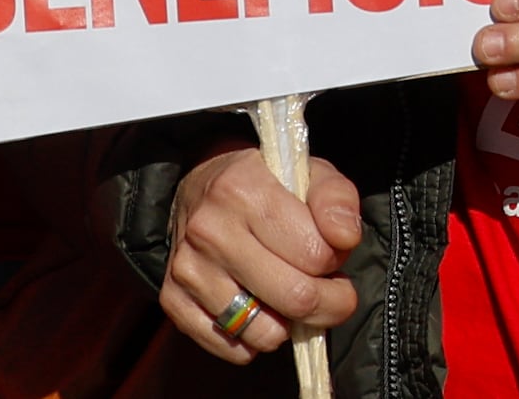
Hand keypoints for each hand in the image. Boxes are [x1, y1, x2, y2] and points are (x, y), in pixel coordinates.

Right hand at [157, 142, 363, 365]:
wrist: (200, 190)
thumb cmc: (266, 184)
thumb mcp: (309, 173)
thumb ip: (337, 200)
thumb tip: (345, 239)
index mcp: (244, 189)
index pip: (315, 253)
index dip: (337, 259)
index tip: (333, 253)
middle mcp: (210, 230)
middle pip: (294, 297)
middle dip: (329, 303)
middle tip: (333, 292)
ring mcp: (188, 269)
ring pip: (263, 330)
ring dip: (290, 323)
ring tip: (291, 295)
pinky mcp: (173, 300)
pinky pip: (230, 346)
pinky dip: (255, 340)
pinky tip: (262, 311)